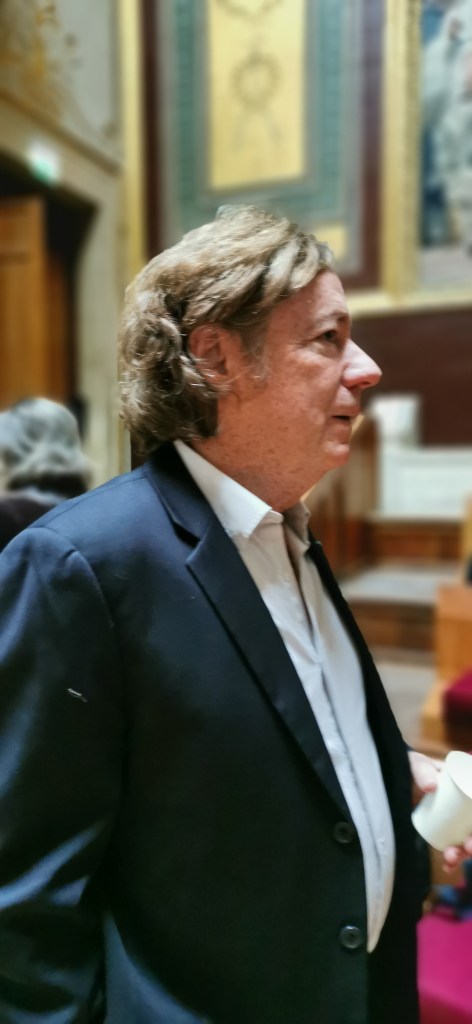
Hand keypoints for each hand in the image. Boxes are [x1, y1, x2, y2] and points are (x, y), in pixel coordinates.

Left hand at [408, 750, 471, 870]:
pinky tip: (448, 866)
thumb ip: (422, 770)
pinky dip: (454, 859)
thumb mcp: (417, 764)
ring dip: (465, 853)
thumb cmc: (411, 766)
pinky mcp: (446, 831)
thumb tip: (431, 787)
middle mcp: (467, 804)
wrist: (395, 778)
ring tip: (451, 858)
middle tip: (467, 847)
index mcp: (468, 784)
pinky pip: (455, 847)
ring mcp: (458, 819)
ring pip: (469, 840)